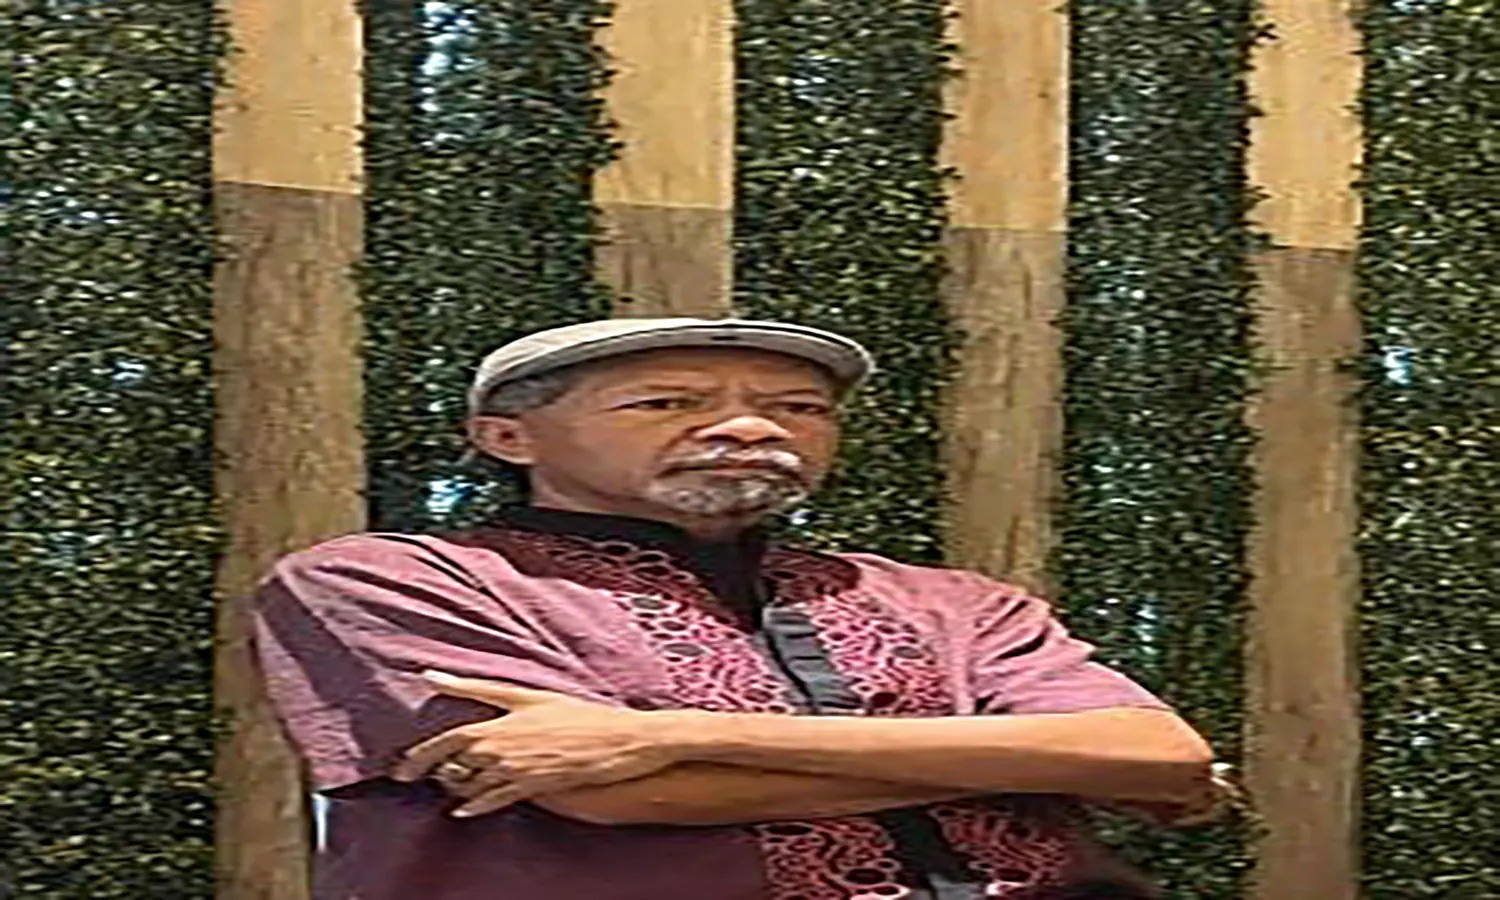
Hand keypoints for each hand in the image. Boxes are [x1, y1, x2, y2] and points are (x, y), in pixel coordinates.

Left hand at [391, 672, 685, 817]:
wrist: (621, 738)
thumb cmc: (579, 713)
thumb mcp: (532, 695)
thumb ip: (483, 689)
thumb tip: (433, 676)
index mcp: (504, 719)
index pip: (450, 738)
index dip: (420, 754)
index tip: (401, 765)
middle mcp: (505, 744)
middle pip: (454, 763)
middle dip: (427, 772)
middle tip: (409, 779)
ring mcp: (518, 768)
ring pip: (472, 783)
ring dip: (453, 787)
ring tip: (443, 787)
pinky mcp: (534, 786)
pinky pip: (495, 801)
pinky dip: (474, 807)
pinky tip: (463, 811)